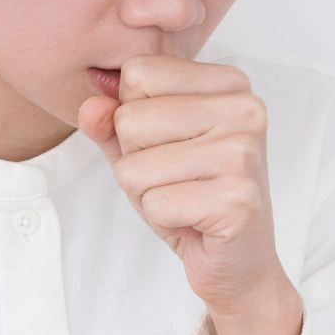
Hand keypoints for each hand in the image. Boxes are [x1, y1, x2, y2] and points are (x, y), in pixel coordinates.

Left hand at [78, 55, 293, 320]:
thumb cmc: (192, 194)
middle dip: (137, 160)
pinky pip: (155, 204)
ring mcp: (243, 153)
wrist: (239, 262)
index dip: (133, 117)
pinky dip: (163, 220)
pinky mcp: (237, 200)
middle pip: (131, 120)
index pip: (137, 73)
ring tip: (184, 199)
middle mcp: (244, 109)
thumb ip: (112, 121)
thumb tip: (90, 109)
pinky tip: (195, 221)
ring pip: (135, 166)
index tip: (172, 145)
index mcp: (229, 82)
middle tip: (178, 180)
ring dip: (147, 193)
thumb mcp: (144, 148)